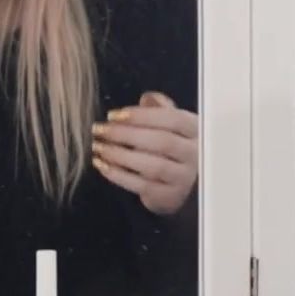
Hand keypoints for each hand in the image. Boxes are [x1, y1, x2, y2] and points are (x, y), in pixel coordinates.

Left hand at [91, 92, 198, 216]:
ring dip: (120, 155)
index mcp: (195, 130)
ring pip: (153, 166)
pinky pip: (142, 186)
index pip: (172, 119)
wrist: (184, 186)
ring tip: (98, 147)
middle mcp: (195, 154)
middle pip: (161, 142)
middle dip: (126, 134)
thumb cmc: (172, 149)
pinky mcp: (170, 197)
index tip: (113, 115)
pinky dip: (119, 175)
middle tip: (99, 130)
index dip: (142, 116)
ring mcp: (184, 178)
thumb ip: (159, 108)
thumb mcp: (171, 125)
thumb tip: (147, 98)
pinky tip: (103, 166)